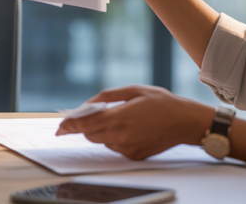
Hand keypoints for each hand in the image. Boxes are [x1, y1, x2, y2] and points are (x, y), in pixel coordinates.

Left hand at [55, 85, 213, 159]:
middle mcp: (120, 136)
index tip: (60, 127)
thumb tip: (89, 104)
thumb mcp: (133, 90)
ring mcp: (127, 148)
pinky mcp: (134, 155)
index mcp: (118, 118)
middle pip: (90, 135)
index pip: (85, 124)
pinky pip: (116, 147)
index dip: (69, 125)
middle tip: (92, 115)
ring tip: (121, 118)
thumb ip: (107, 96)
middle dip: (87, 126)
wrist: (185, 122)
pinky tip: (131, 128)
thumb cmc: (161, 102)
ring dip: (103, 131)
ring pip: (103, 142)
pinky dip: (116, 138)